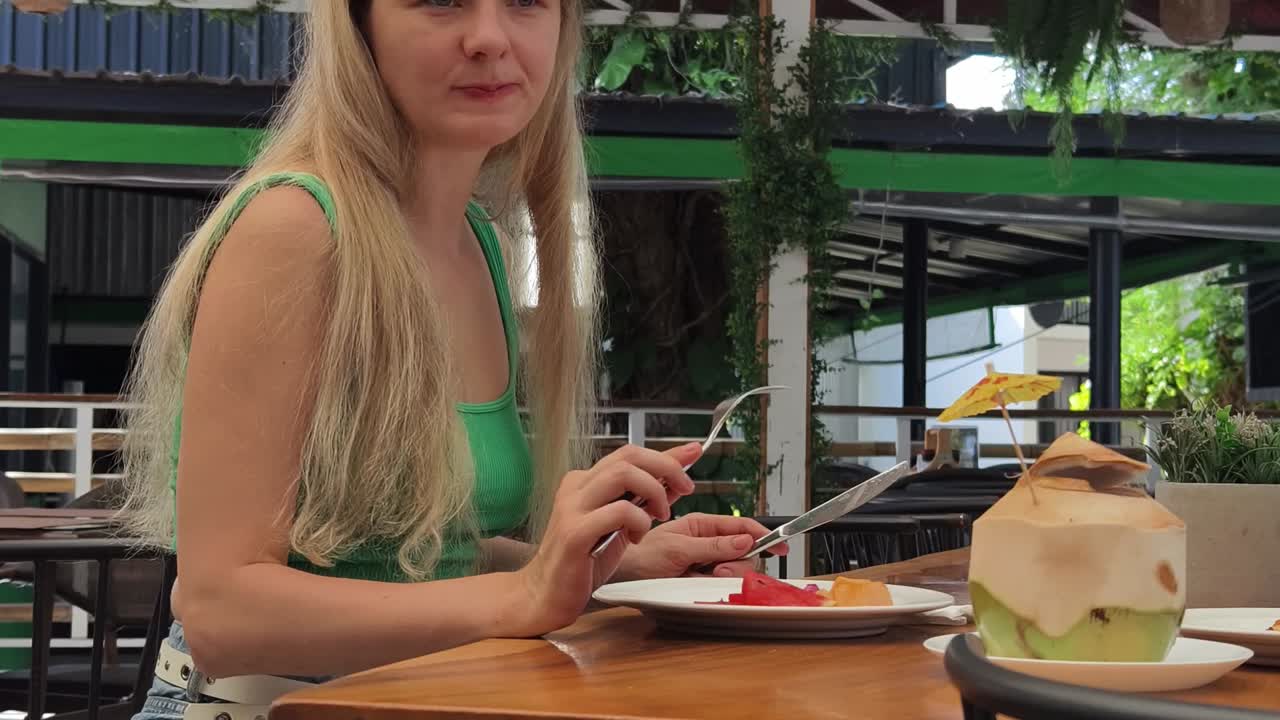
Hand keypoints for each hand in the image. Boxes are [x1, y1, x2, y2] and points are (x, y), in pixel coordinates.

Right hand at [512, 443, 699, 635]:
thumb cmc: (582, 562)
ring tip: (659, 517)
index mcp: (584, 481)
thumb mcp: (620, 525)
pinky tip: (636, 538)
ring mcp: (572, 507)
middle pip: (628, 456)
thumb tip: (677, 477)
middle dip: (666, 467)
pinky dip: (639, 521)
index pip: (630, 453)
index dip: (665, 454)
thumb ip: (645, 499)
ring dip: (654, 492)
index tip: (693, 453)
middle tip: (686, 489)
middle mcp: (576, 487)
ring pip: (623, 474)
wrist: (543, 595)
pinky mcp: (574, 532)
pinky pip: (618, 511)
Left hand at [616, 512, 788, 580]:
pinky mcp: (700, 584)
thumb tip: (744, 541)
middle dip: (737, 562)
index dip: (762, 535)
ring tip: (703, 577)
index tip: (780, 545)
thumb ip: (713, 545)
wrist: (621, 579)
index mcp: (701, 526)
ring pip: (733, 571)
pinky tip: (699, 585)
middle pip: (743, 553)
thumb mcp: (678, 548)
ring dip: (725, 575)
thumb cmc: (640, 556)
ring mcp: (704, 565)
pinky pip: (720, 586)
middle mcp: (706, 544)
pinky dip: (715, 587)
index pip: (740, 527)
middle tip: (718, 570)